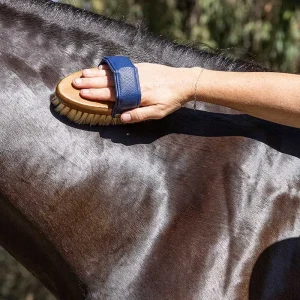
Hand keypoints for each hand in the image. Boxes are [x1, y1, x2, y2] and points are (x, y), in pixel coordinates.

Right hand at [72, 63, 195, 122]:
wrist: (184, 81)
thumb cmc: (171, 99)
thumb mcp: (158, 112)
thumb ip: (139, 115)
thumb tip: (120, 118)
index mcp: (135, 95)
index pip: (111, 95)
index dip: (96, 95)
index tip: (82, 94)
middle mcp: (133, 82)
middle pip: (107, 82)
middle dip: (90, 83)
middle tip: (76, 83)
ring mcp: (135, 72)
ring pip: (112, 73)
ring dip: (96, 74)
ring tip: (83, 74)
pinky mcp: (140, 66)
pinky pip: (120, 67)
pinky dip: (108, 68)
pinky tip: (100, 67)